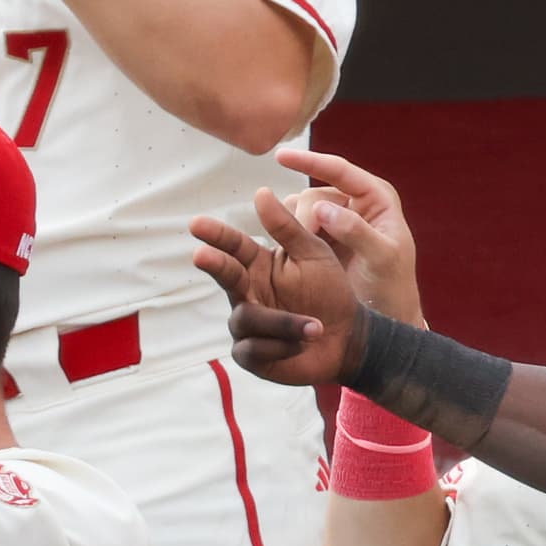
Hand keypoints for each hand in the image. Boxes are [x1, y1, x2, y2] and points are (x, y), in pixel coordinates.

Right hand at [193, 188, 361, 386]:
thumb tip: (261, 191)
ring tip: (315, 326)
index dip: (217, 236)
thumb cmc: (330, 291)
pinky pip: (254, 348)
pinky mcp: (251, 354)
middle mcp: (246, 292)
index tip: (197, 224)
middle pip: (225, 277)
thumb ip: (287, 228)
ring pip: (246, 318)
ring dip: (283, 322)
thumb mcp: (314, 255)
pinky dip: (282, 346)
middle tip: (202, 255)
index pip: (233, 247)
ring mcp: (246, 324)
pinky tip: (303, 345)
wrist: (348, 337)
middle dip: (215, 266)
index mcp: (258, 265)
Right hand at [276, 147, 426, 324]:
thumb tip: (322, 208)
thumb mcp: (382, 259)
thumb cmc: (393, 288)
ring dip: (293, 227)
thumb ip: (356, 231)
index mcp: (376, 198)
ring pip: (300, 211)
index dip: (309, 161)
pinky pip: (294, 227)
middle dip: (303, 216)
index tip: (280, 157)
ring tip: (295, 253)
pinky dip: (287, 236)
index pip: (340, 170)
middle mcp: (355, 203)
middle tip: (303, 246)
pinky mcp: (320, 239)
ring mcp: (336, 220)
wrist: (387, 317)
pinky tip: (286, 254)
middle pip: (314, 195)